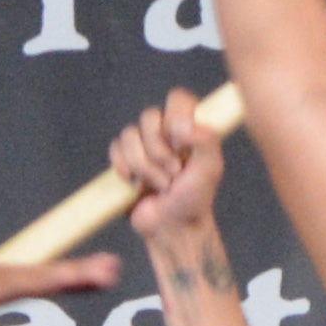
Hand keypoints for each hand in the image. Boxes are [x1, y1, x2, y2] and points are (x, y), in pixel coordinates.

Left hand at [0, 240, 117, 325]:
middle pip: (41, 275)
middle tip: (113, 269)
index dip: (58, 279)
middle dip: (77, 273)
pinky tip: (81, 282)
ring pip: (40, 275)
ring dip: (74, 274)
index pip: (25, 283)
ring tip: (109, 273)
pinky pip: (31, 283)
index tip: (91, 273)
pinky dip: (58, 279)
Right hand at [111, 102, 231, 259]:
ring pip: (129, 134)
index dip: (176, 118)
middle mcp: (165, 131)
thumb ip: (206, 139)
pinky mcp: (124, 160)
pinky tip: (137, 185)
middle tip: (174, 173)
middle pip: (149, 116)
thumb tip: (180, 125)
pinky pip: (115, 149)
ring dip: (144, 166)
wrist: (171, 227)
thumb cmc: (194, 199)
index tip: (183, 145)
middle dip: (159, 150)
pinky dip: (126, 169)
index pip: (177, 98)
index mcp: (189, 127)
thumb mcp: (210, 168)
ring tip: (159, 185)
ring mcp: (143, 145)